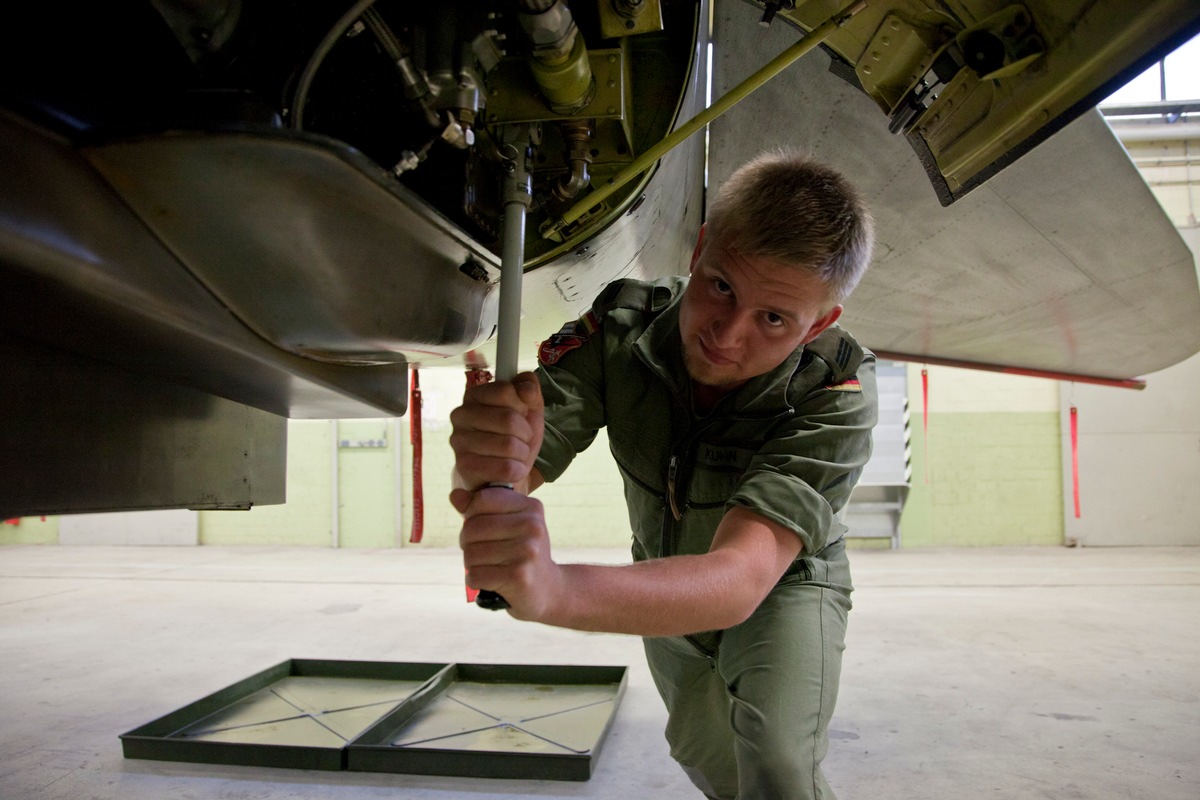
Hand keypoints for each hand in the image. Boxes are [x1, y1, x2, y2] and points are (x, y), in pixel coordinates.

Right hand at [449, 372, 543, 490]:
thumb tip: (526, 390)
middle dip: (525, 433)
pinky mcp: (464, 466)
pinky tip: (512, 469)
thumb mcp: (528, 407)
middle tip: (522, 439)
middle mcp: (460, 415)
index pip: (505, 391)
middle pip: (508, 419)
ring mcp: (459, 441)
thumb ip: (529, 387)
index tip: (521, 415)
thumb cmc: (514, 436)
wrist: (502, 474)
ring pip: (508, 445)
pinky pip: (505, 468)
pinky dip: (517, 470)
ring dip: (522, 453)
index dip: (522, 406)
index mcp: (474, 395)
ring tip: (516, 455)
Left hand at [451, 486, 562, 621]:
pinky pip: (475, 575)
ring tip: (487, 565)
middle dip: (467, 542)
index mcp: (531, 507)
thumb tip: (455, 495)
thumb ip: (480, 507)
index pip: (482, 499)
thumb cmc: (520, 551)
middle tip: (480, 550)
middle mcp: (532, 526)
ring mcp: (527, 551)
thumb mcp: (507, 522)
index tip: (479, 528)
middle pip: (472, 527)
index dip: (470, 515)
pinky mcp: (518, 576)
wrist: (546, 588)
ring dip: (471, 563)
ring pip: (470, 553)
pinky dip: (475, 580)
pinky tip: (489, 580)